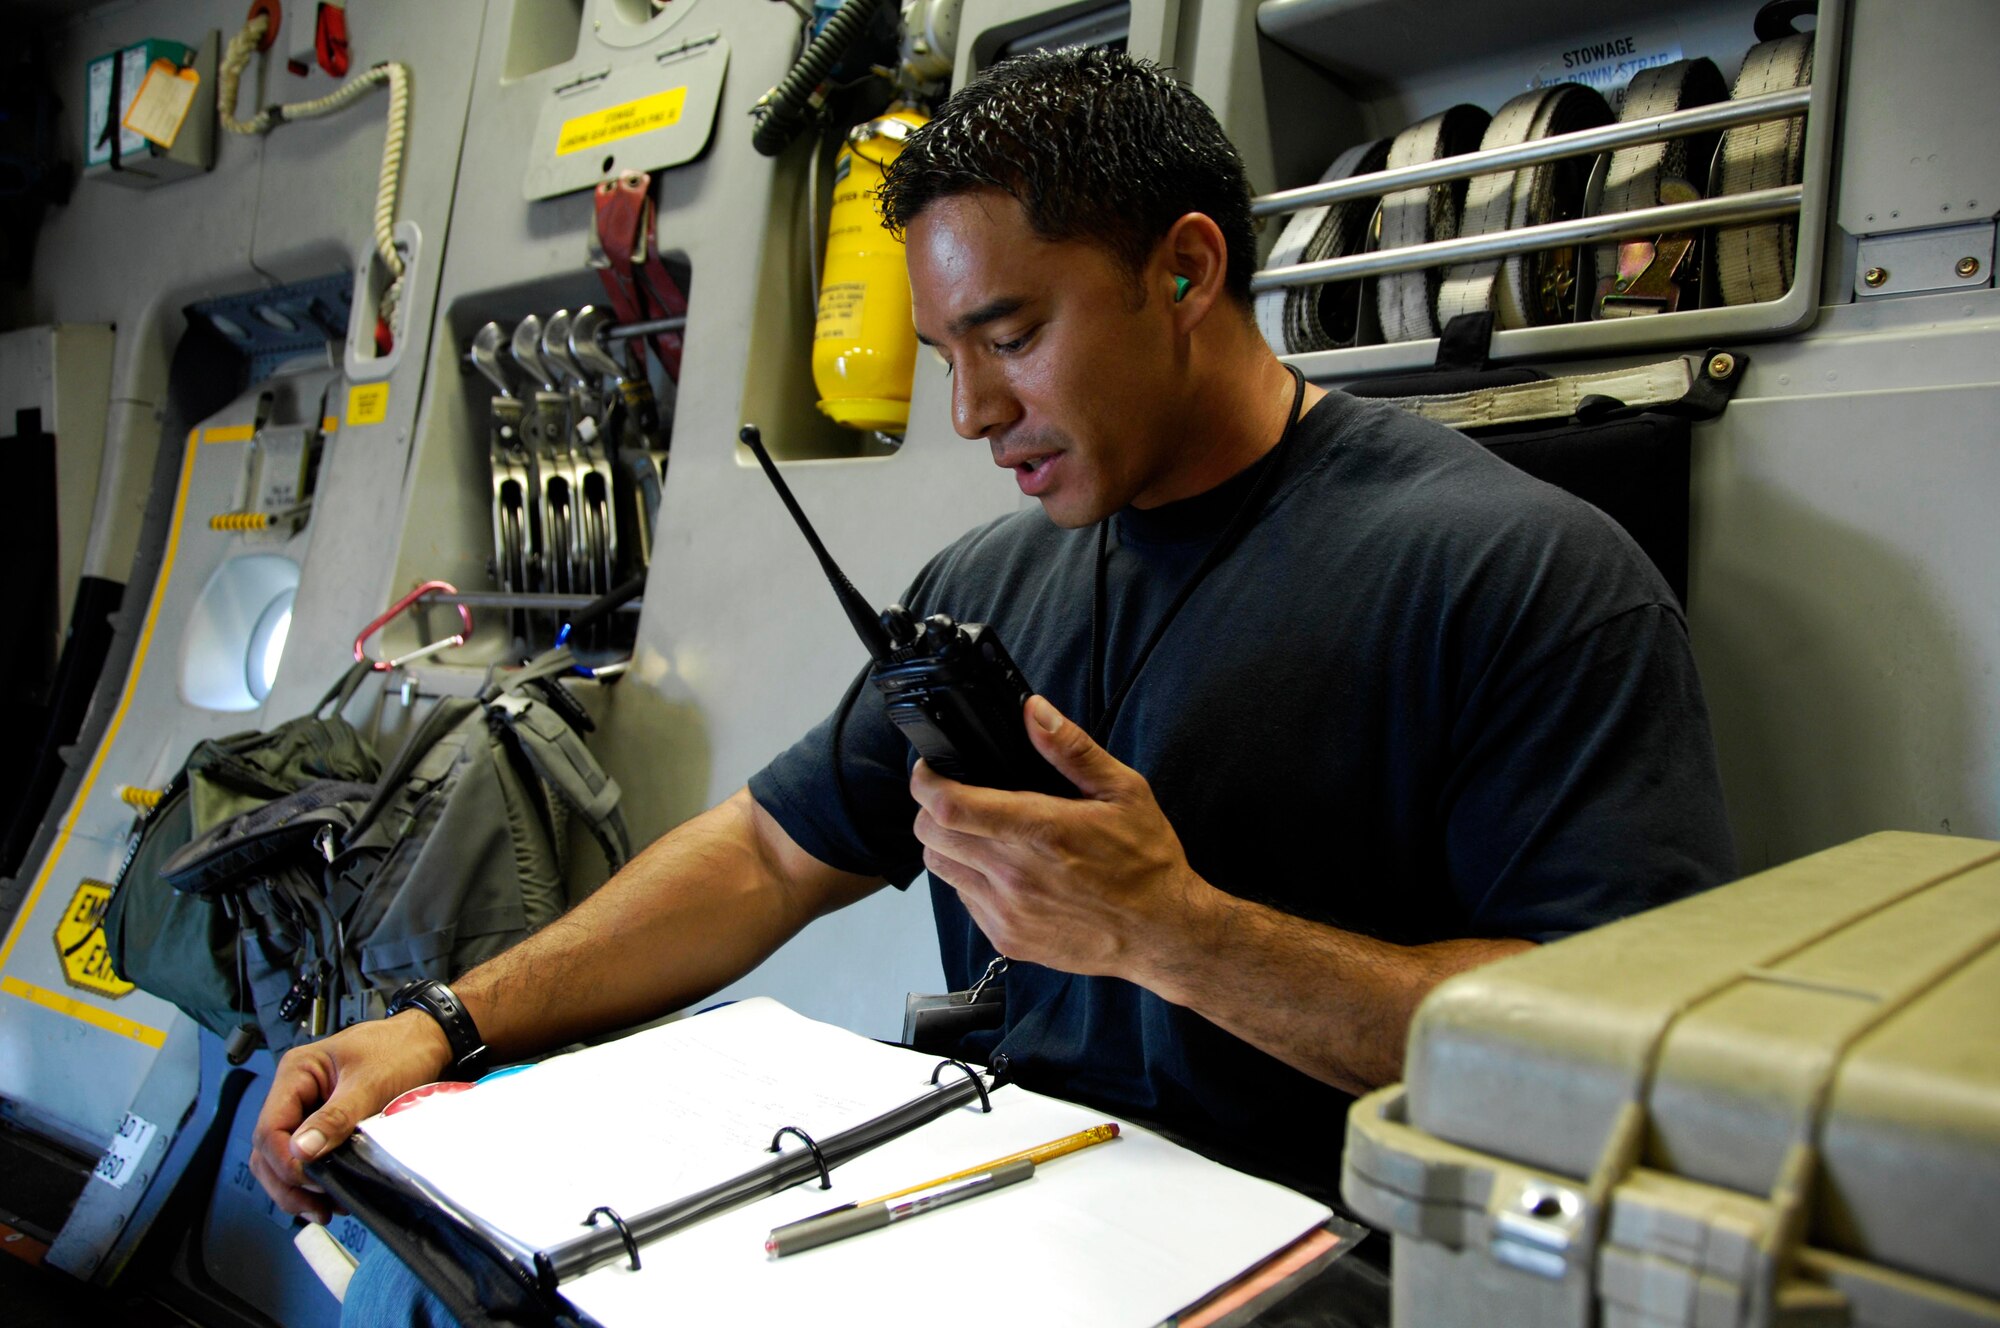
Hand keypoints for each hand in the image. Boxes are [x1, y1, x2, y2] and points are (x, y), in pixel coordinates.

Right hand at [248, 1011, 452, 1223]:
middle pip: (268, 1149)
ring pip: (285, 1157)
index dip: (284, 1162)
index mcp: (297, 1072)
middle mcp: (296, 1090)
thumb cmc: (403, 1048)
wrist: (432, 1040)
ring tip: (324, 1208)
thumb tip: (301, 1151)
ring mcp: (310, 1107)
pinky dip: (315, 1178)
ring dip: (298, 1187)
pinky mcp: (327, 1121)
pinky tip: (331, 1195)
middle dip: (287, 1183)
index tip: (310, 1183)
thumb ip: (335, 1118)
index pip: (269, 1128)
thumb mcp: (370, 1084)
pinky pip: (309, 1154)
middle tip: (315, 1208)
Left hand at [911, 695, 1211, 981]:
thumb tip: (1033, 711)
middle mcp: (1016, 875)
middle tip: (953, 796)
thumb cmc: (1146, 862)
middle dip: (931, 809)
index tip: (930, 771)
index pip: (949, 805)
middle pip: (931, 835)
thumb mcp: (1123, 790)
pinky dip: (969, 879)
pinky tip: (1002, 869)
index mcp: (1040, 830)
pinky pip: (964, 900)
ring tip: (978, 831)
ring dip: (947, 843)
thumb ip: (1071, 748)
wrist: (1162, 932)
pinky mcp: (1008, 939)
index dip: (926, 782)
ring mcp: (1008, 912)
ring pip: (941, 868)